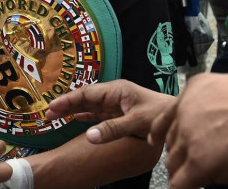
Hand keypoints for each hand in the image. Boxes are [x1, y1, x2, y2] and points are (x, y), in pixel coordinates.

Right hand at [46, 80, 174, 143]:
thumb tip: (89, 136)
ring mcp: (117, 104)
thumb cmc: (160, 114)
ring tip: (56, 116)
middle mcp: (115, 94)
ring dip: (74, 110)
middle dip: (67, 105)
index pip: (86, 94)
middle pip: (85, 98)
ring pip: (91, 106)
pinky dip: (86, 116)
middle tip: (49, 114)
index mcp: (117, 90)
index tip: (52, 107)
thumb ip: (112, 129)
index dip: (68, 101)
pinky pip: (99, 113)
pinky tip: (77, 119)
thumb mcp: (135, 122)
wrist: (178, 117)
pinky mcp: (121, 113)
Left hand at [150, 73, 227, 188]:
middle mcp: (185, 109)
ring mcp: (190, 135)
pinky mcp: (198, 162)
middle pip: (171, 143)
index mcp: (195, 89)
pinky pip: (180, 183)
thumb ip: (215, 109)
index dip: (161, 133)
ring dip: (188, 173)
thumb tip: (214, 132)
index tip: (156, 142)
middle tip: (197, 167)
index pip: (167, 116)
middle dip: (182, 156)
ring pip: (175, 164)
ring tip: (206, 177)